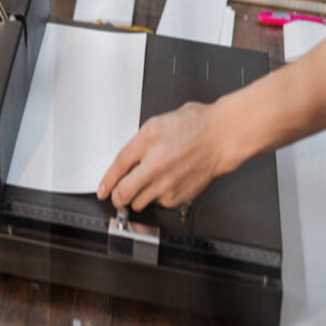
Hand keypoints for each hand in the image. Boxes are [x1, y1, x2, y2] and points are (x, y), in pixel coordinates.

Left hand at [97, 102, 229, 211]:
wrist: (222, 136)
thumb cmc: (197, 125)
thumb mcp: (160, 121)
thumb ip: (141, 141)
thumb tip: (129, 160)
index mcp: (149, 139)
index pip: (118, 165)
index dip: (107, 181)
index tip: (103, 190)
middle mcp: (156, 162)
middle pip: (123, 192)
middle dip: (117, 197)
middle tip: (118, 196)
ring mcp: (167, 182)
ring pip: (138, 202)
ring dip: (137, 197)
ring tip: (148, 186)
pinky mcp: (178, 195)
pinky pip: (158, 203)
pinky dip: (158, 197)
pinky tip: (167, 183)